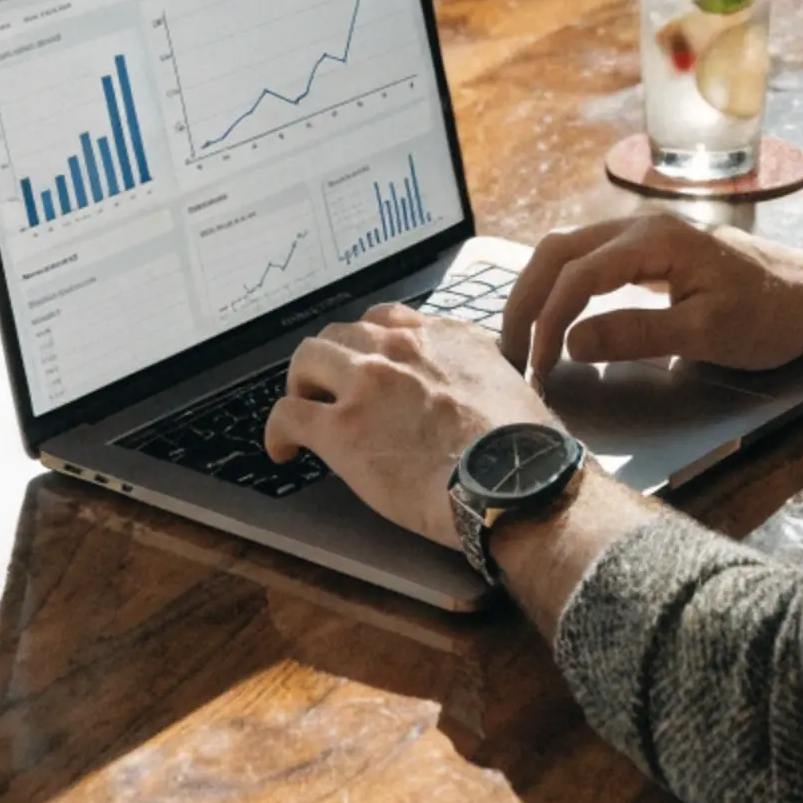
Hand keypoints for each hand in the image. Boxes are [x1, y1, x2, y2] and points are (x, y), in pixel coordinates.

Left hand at [266, 304, 550, 548]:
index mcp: (443, 336)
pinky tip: (284, 449)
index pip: (388, 320)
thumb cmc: (524, 449)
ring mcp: (366, 383)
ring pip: (307, 358)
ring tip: (305, 413)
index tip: (367, 367)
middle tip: (330, 393)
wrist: (512, 482)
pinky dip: (278, 429)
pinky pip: (287, 413)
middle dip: (331, 363)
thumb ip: (481, 373)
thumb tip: (479, 393)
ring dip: (302, 384)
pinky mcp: (341, 427)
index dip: (369, 345)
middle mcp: (400, 347)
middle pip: (341, 334)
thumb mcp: (511, 384)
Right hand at [500, 212, 802, 383]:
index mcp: (654, 238)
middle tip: (510, 352)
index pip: (577, 274)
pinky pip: (588, 260)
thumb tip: (571, 342)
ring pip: (568, 251)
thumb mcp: (705, 334)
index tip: (537, 368)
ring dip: (539, 290)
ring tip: (524, 339)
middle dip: (526, 298)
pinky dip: (561, 287)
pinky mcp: (649, 252)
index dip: (547, 320)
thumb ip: (636, 335)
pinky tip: (555, 319)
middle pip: (558, 250)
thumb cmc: (768, 316)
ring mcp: (644, 236)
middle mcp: (641, 226)